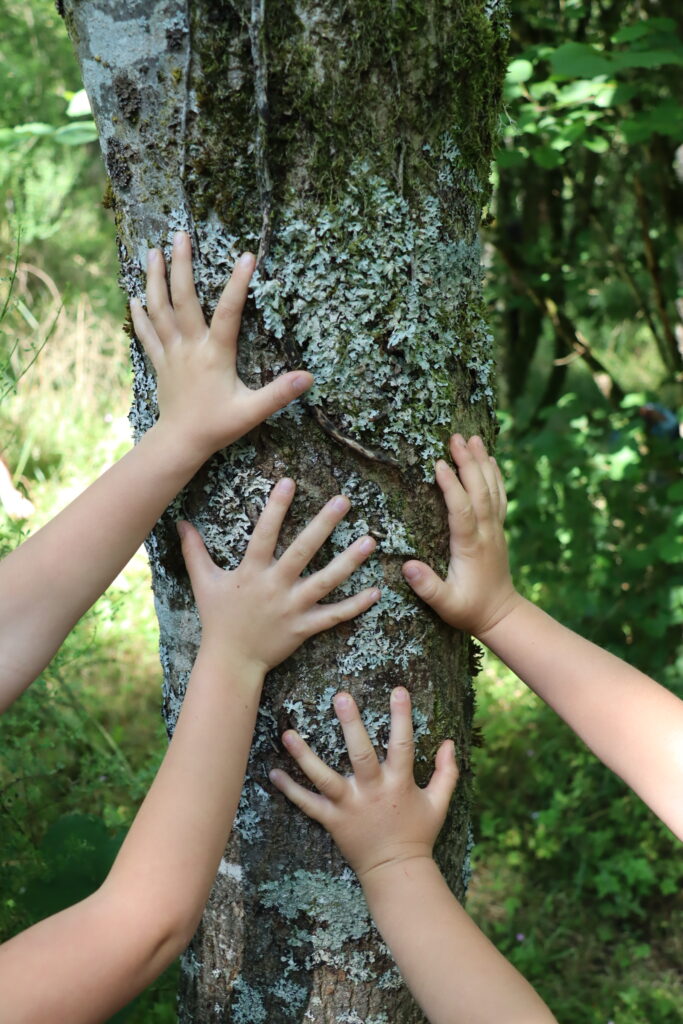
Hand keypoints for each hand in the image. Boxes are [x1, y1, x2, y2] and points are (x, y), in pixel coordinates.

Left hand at [130, 232, 312, 459]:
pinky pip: (147, 333)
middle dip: (181, 265)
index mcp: (215, 354)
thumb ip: (279, 393)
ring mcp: (172, 353)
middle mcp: (190, 347)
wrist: (181, 442)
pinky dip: (140, 314)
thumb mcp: (253, 411)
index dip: (238, 283)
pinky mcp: (160, 363)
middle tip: (179, 235)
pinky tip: (135, 296)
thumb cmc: (218, 426)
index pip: (229, 312)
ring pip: (159, 309)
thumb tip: (308, 378)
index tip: (247, 256)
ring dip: (155, 279)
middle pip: (183, 298)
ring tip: (152, 251)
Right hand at [177, 479, 379, 672]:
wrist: (230, 661)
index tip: (290, 482)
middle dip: (324, 525)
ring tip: (370, 541)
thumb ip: (194, 551)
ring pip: (326, 581)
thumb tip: (179, 522)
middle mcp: (274, 586)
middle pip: (303, 551)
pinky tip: (376, 591)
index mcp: (251, 572)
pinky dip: (355, 605)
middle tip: (344, 501)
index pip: (265, 534)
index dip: (276, 508)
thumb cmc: (218, 618)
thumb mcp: (203, 582)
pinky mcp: (304, 627)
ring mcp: (292, 607)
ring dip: (349, 561)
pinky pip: (334, 615)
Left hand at [269, 687, 457, 879]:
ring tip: (288, 734)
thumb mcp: (439, 803)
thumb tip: (451, 742)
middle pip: (360, 754)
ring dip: (305, 756)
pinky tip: (272, 772)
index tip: (399, 689)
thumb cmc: (418, 833)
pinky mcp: (332, 821)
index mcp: (398, 784)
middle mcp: (372, 792)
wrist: (395, 871)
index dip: (402, 716)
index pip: (403, 744)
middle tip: (340, 696)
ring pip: (324, 778)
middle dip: (350, 725)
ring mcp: (349, 806)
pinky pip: (307, 804)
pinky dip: (290, 790)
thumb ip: (446, 772)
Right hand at [401, 434, 521, 637]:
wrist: (501, 614)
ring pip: (492, 489)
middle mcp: (487, 533)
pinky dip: (495, 475)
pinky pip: (499, 496)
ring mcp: (496, 529)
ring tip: (473, 438)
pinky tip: (489, 459)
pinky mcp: (498, 529)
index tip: (439, 464)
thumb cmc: (469, 610)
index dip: (452, 486)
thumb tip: (408, 565)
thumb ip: (428, 587)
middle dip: (468, 463)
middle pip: (480, 491)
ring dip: (483, 462)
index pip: (462, 510)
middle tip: (456, 438)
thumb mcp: (445, 605)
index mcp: (471, 547)